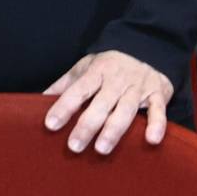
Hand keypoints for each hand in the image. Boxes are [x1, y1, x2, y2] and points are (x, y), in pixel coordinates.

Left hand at [42, 51, 172, 153]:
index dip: (64, 106)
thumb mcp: (86, 68)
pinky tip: (151, 140)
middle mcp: (117, 80)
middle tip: (74, 146)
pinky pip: (158, 110)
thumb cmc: (110, 64)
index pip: (78, 90)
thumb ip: (65, 85)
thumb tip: (38, 100)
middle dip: (87, 125)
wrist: (149, 46)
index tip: (51, 124)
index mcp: (97, 72)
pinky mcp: (158, 94)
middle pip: (101, 103)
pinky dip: (156, 124)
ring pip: (125, 109)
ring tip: (101, 149)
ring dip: (114, 130)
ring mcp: (138, 87)